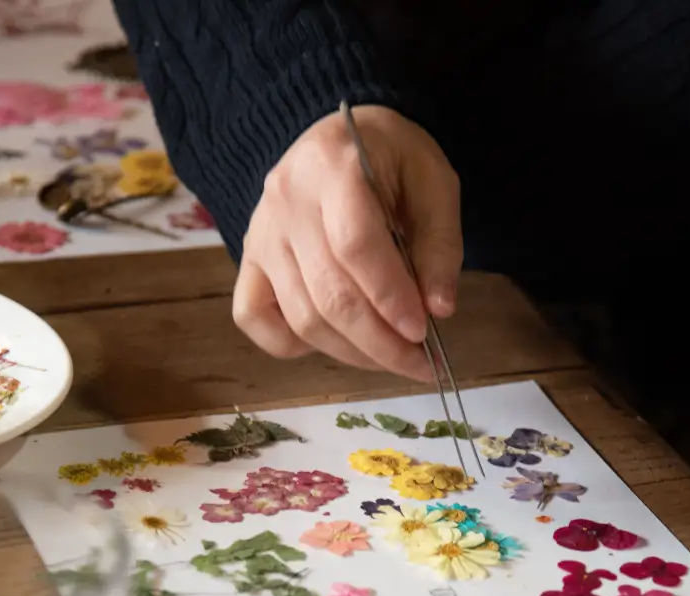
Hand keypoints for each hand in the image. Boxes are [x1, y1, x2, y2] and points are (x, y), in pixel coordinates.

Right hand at [232, 105, 462, 380]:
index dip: (390, 297)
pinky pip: (255, 319)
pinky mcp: (249, 260)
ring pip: (301, 317)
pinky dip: (292, 344)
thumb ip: (440, 243)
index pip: (355, 246)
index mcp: (333, 166)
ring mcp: (260, 234)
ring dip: (351, 351)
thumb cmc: (391, 158)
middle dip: (379, 342)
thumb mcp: (433, 182)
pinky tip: (336, 340)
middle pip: (328, 294)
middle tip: (419, 363)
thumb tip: (438, 308)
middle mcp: (285, 201)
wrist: (339, 139)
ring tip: (392, 357)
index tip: (422, 331)